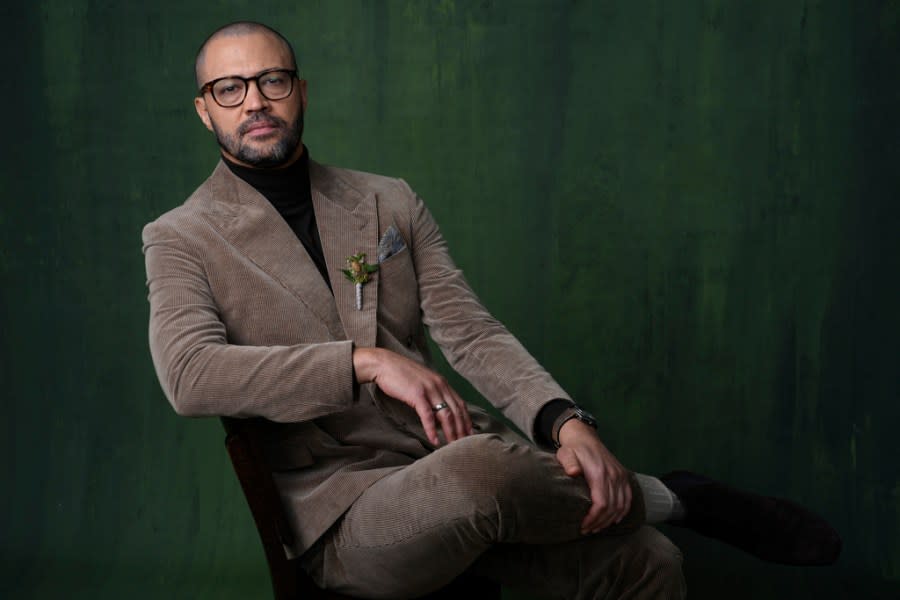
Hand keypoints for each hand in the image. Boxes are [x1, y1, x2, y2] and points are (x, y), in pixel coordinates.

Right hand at [353, 347, 472, 444]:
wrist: (384, 364)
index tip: (470, 433)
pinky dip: (432, 430)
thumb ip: (433, 394)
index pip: (460, 403)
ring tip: (452, 445)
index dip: (467, 419)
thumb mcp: (423, 382)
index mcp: (442, 382)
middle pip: (456, 411)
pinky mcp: (417, 395)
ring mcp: (429, 389)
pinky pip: (428, 416)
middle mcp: (439, 385)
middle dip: (462, 429)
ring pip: (446, 415)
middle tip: (465, 444)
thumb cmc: (401, 374)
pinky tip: (434, 440)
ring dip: (450, 432)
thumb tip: (439, 412)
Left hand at [555, 419, 632, 533]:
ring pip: (620, 506)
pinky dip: (623, 511)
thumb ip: (569, 463)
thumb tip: (573, 472)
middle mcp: (613, 476)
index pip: (601, 504)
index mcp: (599, 473)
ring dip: (609, 520)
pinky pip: (628, 498)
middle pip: (611, 508)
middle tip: (587, 530)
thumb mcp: (565, 454)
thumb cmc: (573, 449)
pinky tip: (614, 520)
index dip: (593, 519)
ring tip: (597, 528)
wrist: (585, 438)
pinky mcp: (623, 475)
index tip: (583, 526)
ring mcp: (620, 476)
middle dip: (599, 523)